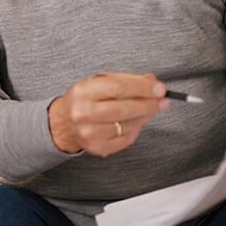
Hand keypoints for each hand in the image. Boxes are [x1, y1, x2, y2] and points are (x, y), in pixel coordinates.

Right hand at [47, 72, 171, 156]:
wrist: (63, 123)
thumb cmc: (83, 100)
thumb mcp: (99, 82)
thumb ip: (125, 79)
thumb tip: (150, 80)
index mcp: (83, 91)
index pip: (118, 87)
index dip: (142, 88)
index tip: (159, 88)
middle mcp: (83, 112)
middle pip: (124, 108)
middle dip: (149, 104)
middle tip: (162, 101)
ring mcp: (89, 132)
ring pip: (128, 125)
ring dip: (144, 117)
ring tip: (150, 109)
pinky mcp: (97, 146)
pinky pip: (126, 139)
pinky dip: (135, 129)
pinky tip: (135, 122)